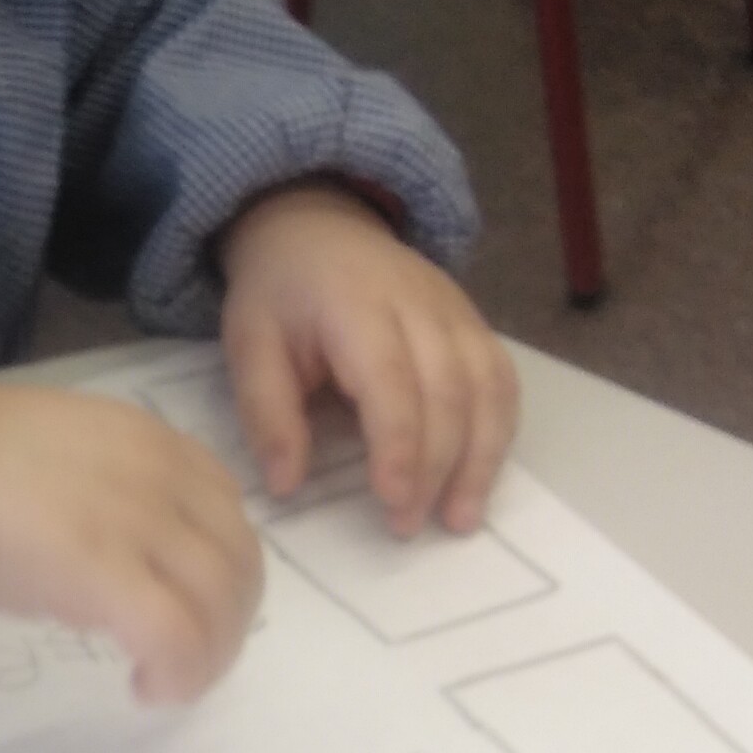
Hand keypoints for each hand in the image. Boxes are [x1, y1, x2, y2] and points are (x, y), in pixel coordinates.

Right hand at [0, 381, 262, 705]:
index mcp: (150, 441)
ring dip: (207, 656)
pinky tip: (146, 688)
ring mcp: (139, 524)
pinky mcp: (108, 574)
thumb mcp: (60, 454)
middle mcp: (161, 476)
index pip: (226, 509)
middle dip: (226, 622)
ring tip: (166, 681)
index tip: (187, 605)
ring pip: (220, 603)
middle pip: (239, 561)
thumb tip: (116, 556)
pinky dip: (179, 673)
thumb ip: (108, 489)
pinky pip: (177, 635)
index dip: (220, 568)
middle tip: (186, 659)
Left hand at [218, 185, 518, 534]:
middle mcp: (420, 305)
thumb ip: (268, 413)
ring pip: (488, 388)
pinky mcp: (474, 324)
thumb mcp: (249, 345)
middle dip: (435, 467)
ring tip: (459, 518)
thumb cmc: (279, 296)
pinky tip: (481, 475)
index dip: (399, 446)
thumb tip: (286, 486)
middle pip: (449, 392)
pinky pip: (502, 380)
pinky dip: (499, 431)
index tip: (393, 502)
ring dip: (481, 459)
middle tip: (410, 526)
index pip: (392, 382)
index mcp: (356, 306)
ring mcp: (456, 312)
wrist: (318, 227)